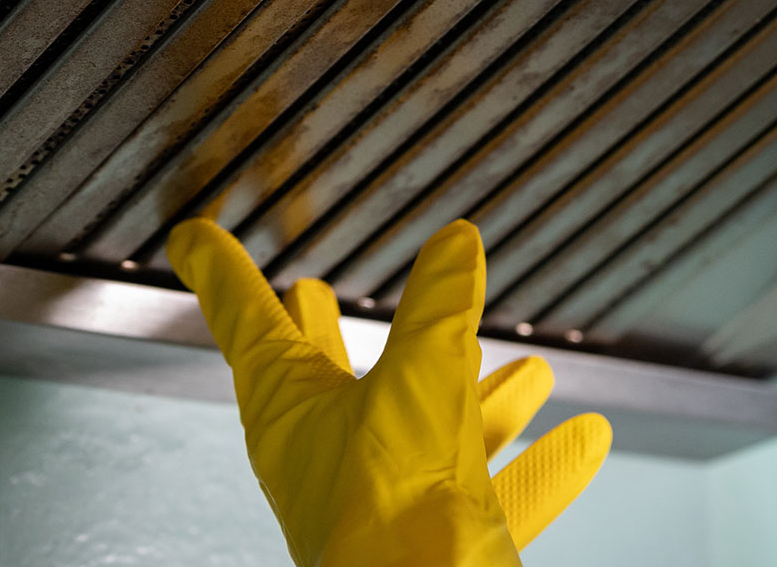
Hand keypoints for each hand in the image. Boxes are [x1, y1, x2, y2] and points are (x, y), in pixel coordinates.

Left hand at [168, 217, 610, 566]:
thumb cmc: (388, 515)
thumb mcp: (418, 381)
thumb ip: (440, 310)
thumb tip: (454, 247)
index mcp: (293, 412)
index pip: (249, 323)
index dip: (224, 273)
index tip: (196, 240)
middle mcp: (330, 458)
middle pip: (326, 379)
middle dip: (329, 333)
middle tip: (313, 294)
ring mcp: (385, 502)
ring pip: (431, 435)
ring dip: (482, 399)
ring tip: (522, 368)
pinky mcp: (438, 541)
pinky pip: (498, 494)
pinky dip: (540, 465)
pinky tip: (579, 442)